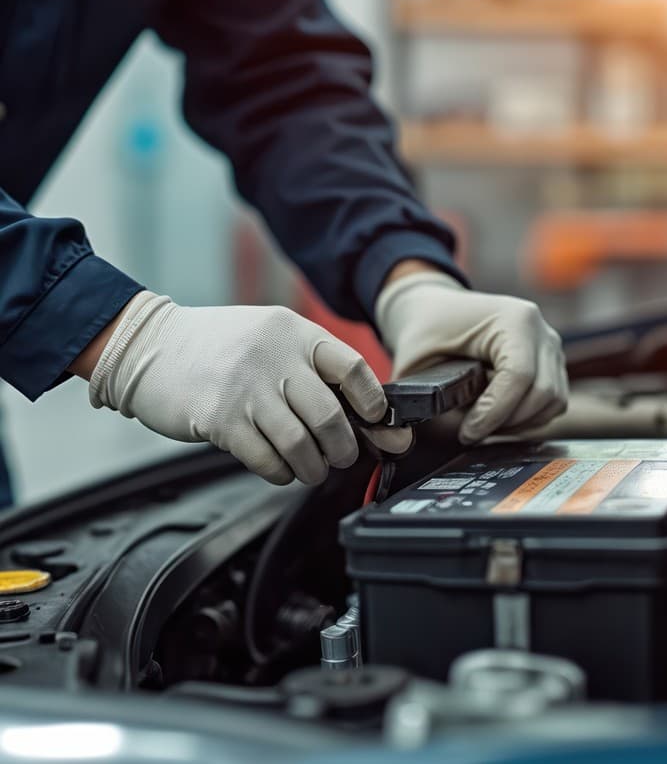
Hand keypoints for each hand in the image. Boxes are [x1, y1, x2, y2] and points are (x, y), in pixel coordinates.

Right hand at [88, 292, 388, 485]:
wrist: (150, 346)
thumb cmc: (217, 347)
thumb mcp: (270, 338)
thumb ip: (310, 367)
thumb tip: (362, 413)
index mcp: (294, 332)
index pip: (352, 367)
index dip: (373, 402)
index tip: (378, 423)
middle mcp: (274, 357)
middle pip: (330, 414)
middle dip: (344, 447)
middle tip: (341, 456)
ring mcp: (246, 388)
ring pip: (301, 443)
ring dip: (313, 466)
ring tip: (312, 468)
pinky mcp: (220, 418)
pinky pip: (266, 459)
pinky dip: (281, 472)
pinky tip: (280, 468)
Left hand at [376, 272, 567, 443]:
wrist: (436, 308)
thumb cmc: (427, 328)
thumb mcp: (417, 359)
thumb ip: (430, 397)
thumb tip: (442, 436)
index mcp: (513, 318)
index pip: (519, 375)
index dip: (495, 412)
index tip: (468, 432)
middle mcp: (540, 330)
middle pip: (542, 393)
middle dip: (506, 421)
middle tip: (471, 432)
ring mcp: (549, 346)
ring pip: (552, 401)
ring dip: (519, 422)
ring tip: (483, 422)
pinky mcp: (551, 362)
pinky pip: (553, 401)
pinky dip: (528, 417)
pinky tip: (497, 416)